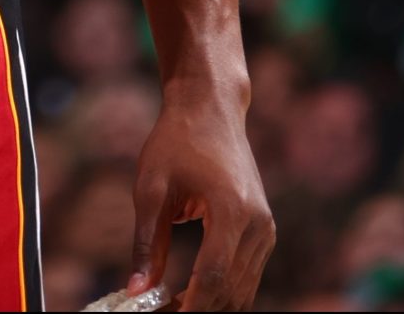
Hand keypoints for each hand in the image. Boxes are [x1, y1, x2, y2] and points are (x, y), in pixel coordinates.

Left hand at [126, 91, 271, 310]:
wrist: (211, 109)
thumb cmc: (176, 142)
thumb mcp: (151, 189)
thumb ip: (147, 244)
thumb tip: (137, 290)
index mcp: (231, 210)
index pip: (213, 276)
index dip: (190, 307)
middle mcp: (258, 223)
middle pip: (231, 289)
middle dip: (198, 309)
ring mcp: (266, 228)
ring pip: (243, 289)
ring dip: (210, 304)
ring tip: (171, 308)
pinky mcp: (264, 230)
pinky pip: (246, 274)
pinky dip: (222, 290)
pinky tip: (190, 294)